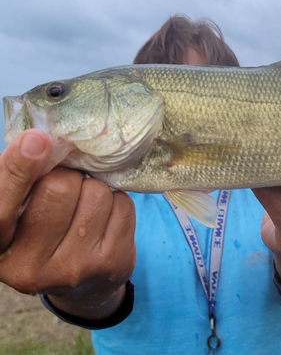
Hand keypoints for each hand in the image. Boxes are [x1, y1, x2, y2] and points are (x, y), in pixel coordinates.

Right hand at [0, 130, 136, 319]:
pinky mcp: (111, 264)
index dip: (19, 170)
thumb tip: (39, 141)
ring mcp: (74, 268)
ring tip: (86, 208)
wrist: (83, 285)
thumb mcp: (19, 214)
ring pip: (96, 193)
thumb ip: (21, 182)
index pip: (1, 207)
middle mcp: (31, 266)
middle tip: (68, 188)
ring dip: (95, 190)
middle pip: (60, 188)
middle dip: (68, 177)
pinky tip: (105, 219)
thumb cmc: (44, 234)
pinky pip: (123, 205)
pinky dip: (117, 201)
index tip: (37, 140)